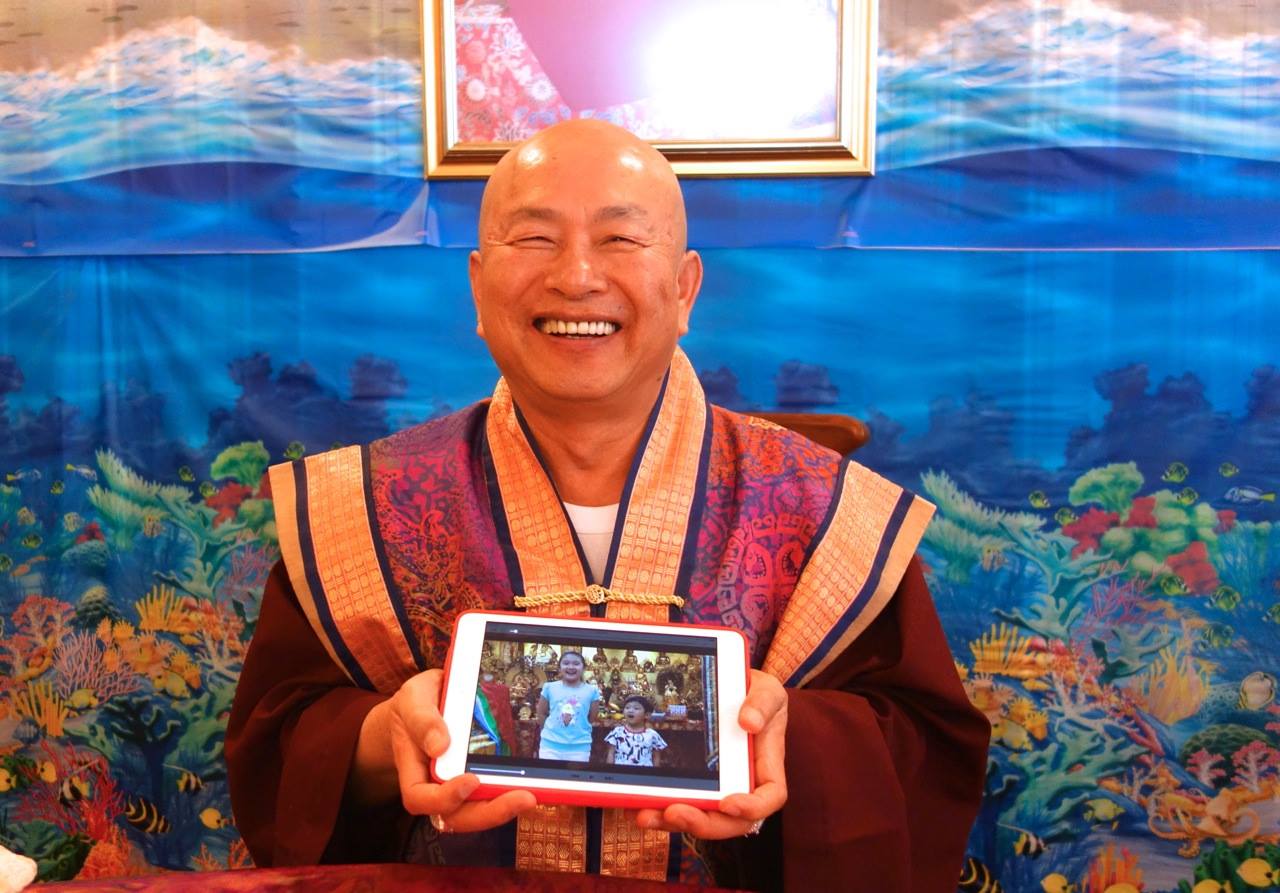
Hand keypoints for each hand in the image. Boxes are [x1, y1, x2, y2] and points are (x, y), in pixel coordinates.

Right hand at [387, 669, 536, 831]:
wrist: (424, 707)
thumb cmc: (414, 706)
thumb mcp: (413, 700)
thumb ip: (421, 719)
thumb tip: (440, 745)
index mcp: (413, 771)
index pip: (420, 799)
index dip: (445, 798)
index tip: (471, 780)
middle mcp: (436, 788)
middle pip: (458, 817)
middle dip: (491, 812)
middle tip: (525, 797)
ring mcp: (458, 787)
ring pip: (479, 811)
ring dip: (507, 806)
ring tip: (536, 793)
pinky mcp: (479, 780)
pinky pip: (492, 795)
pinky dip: (512, 790)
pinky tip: (536, 781)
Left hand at [635, 669, 786, 838]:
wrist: (734, 690)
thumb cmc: (756, 698)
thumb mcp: (767, 693)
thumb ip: (764, 704)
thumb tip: (750, 722)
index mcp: (764, 767)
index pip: (769, 798)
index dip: (751, 808)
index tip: (728, 803)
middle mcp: (742, 785)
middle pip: (729, 821)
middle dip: (701, 823)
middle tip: (674, 812)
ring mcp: (717, 789)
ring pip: (699, 817)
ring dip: (672, 822)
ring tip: (647, 815)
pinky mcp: (694, 785)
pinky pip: (679, 804)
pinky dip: (658, 809)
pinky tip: (635, 805)